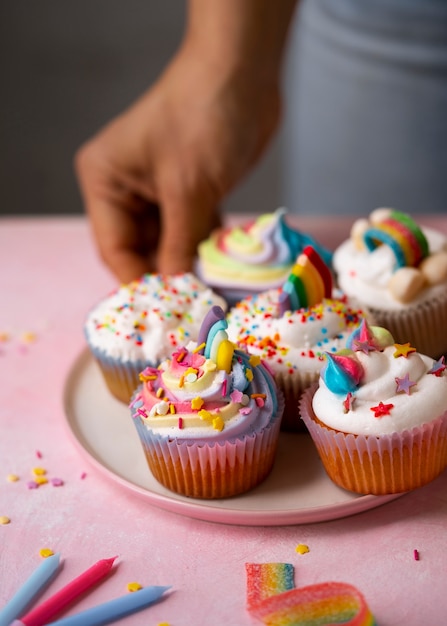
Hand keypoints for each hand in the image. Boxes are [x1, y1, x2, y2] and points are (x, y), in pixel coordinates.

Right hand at [74, 0, 295, 282]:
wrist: (244, 74)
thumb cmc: (203, 119)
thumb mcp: (186, 190)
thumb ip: (179, 245)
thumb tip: (176, 293)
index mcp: (105, 182)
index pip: (114, 248)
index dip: (140, 282)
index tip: (166, 313)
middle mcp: (125, 188)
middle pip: (141, 250)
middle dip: (168, 275)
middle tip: (195, 306)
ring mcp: (158, 190)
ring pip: (169, 243)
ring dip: (190, 264)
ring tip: (211, 293)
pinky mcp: (188, 191)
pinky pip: (192, 231)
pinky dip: (206, 247)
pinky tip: (221, 268)